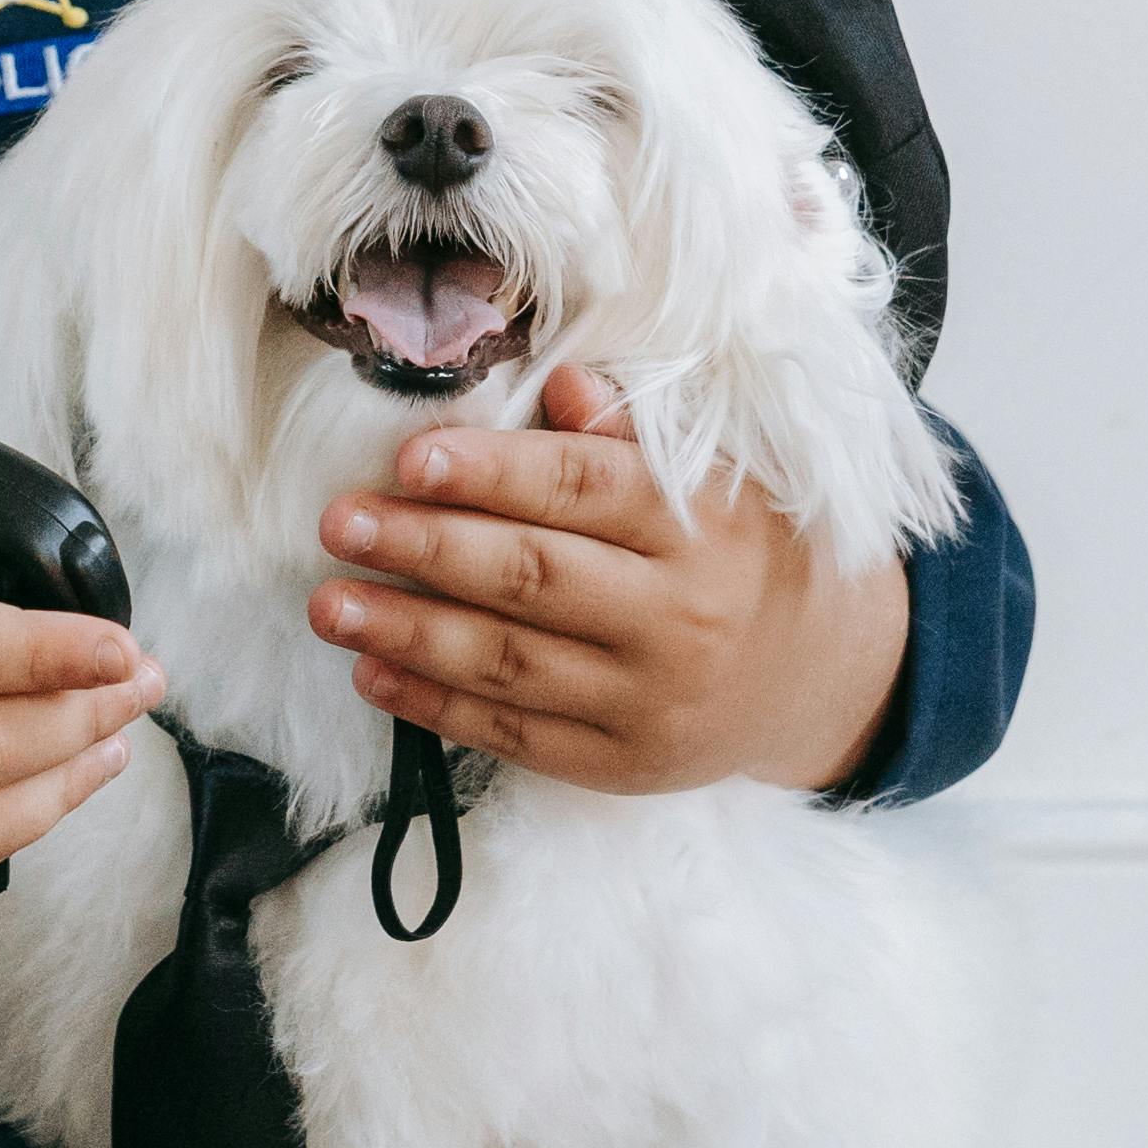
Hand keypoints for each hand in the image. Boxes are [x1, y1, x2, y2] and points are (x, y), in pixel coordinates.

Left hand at [311, 367, 911, 797]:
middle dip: (426, 548)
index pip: (586, 491)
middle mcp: (678, 617)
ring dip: (408, 631)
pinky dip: (437, 705)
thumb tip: (558, 384)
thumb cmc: (743, 551)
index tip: (412, 457)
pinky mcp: (621, 763)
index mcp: (701, 529)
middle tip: (341, 523)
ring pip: (510, 662)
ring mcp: (648, 699)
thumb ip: (633, 436)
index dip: (496, 472)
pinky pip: (516, 733)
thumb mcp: (718, 480)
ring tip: (330, 604)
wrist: (817, 676)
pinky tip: (374, 673)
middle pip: (533, 577)